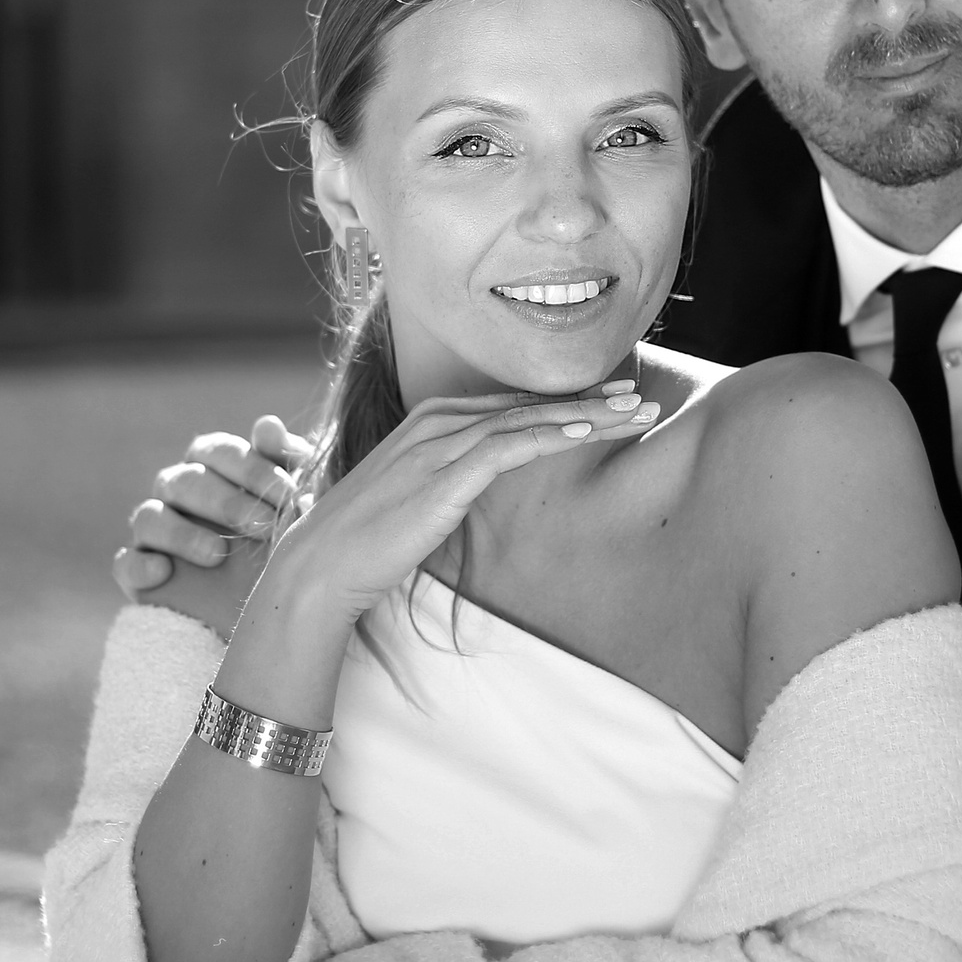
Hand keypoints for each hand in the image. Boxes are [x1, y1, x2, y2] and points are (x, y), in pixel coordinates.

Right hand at [112, 416, 312, 600]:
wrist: (268, 594)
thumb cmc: (283, 529)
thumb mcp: (291, 496)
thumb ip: (284, 459)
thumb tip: (268, 425)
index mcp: (211, 464)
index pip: (220, 451)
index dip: (253, 469)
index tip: (290, 495)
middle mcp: (176, 490)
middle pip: (186, 482)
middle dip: (227, 503)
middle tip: (265, 527)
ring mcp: (152, 529)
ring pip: (149, 517)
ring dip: (182, 534)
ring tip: (218, 555)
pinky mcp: (139, 570)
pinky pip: (125, 563)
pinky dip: (140, 565)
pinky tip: (163, 572)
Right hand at [243, 383, 661, 645]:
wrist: (322, 564)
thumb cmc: (367, 540)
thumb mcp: (417, 498)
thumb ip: (451, 480)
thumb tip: (482, 485)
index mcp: (431, 420)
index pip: (511, 404)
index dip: (564, 402)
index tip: (611, 403)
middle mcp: (437, 421)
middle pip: (527, 404)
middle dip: (588, 400)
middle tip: (639, 397)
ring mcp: (438, 443)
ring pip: (527, 418)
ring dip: (586, 414)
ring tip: (633, 412)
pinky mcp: (442, 474)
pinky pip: (507, 446)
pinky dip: (549, 436)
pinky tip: (585, 433)